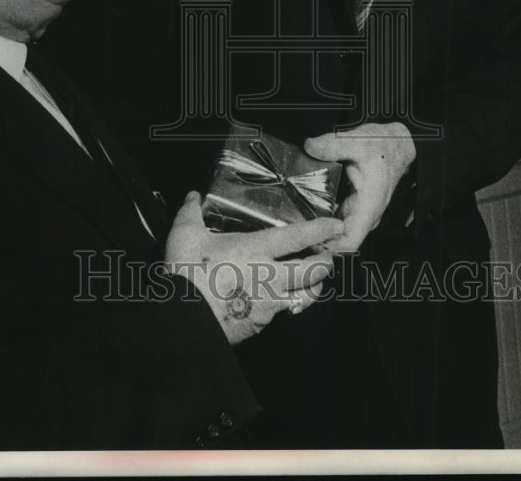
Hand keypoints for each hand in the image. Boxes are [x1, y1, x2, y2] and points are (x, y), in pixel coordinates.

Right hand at [165, 191, 342, 344]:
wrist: (183, 321)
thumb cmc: (187, 274)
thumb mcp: (184, 236)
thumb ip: (191, 212)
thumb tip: (192, 195)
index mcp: (255, 250)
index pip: (297, 237)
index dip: (320, 230)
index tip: (337, 226)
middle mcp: (269, 276)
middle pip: (313, 271)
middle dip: (326, 264)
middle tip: (328, 257)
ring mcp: (269, 303)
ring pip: (306, 296)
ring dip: (313, 287)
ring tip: (312, 281)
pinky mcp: (262, 324)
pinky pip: (284, 313)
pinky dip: (288, 305)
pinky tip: (281, 301)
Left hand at [304, 122, 415, 253]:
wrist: (398, 144)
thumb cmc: (383, 146)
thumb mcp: (357, 141)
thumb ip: (333, 145)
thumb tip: (309, 147)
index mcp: (368, 205)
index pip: (349, 241)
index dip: (328, 248)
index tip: (306, 242)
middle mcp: (365, 214)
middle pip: (340, 241)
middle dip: (317, 242)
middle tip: (290, 235)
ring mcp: (360, 212)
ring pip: (337, 232)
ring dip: (318, 232)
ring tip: (293, 226)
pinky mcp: (354, 206)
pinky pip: (337, 220)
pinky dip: (322, 220)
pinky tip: (304, 212)